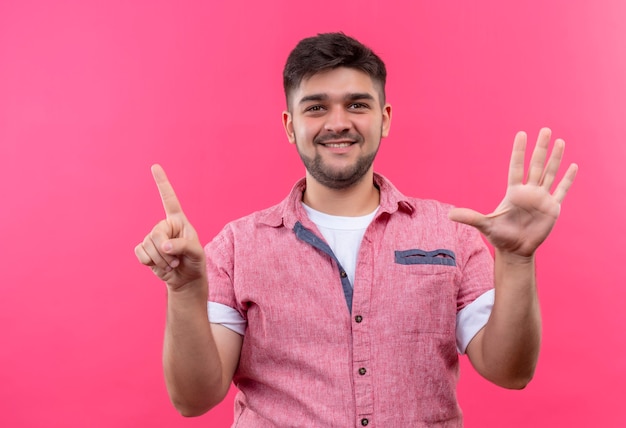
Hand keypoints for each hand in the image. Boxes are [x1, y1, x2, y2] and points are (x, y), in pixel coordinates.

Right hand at [135, 165, 205, 289]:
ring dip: (160, 260)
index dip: (162, 183)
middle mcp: (164, 226)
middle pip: (155, 233)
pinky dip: (150, 263)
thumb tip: (163, 245)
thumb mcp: (196, 253)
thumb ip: (183, 246)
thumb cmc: (194, 262)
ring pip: (147, 245)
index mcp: (178, 221)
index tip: (154, 166)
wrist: (186, 279)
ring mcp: (152, 237)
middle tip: (176, 260)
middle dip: (165, 251)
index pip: (169, 199)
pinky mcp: (144, 249)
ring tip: (171, 263)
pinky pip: (140, 254)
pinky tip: (160, 266)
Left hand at [448, 128, 577, 257]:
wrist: (515, 250)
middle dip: (541, 148)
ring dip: (556, 158)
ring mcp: (541, 198)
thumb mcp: (485, 225)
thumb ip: (470, 217)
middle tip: (545, 130)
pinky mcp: (552, 209)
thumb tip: (449, 215)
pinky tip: (573, 166)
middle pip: (536, 165)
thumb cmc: (499, 236)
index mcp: (513, 192)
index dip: (519, 151)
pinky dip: (567, 179)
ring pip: (550, 174)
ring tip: (560, 141)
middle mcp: (528, 192)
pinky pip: (561, 190)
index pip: (516, 166)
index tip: (521, 134)